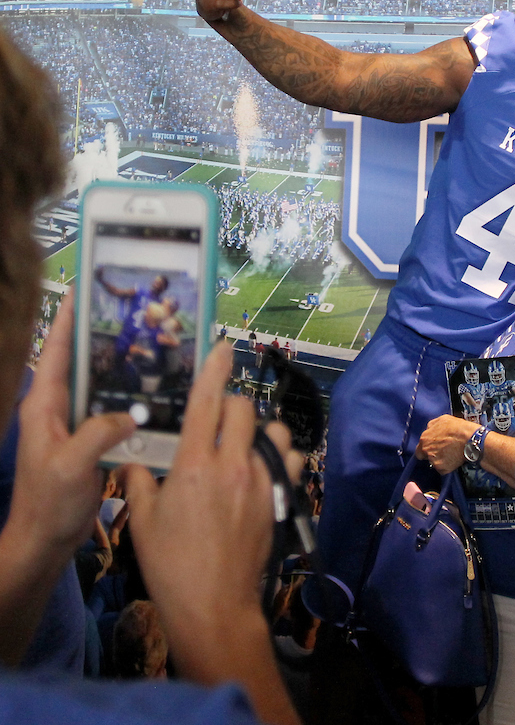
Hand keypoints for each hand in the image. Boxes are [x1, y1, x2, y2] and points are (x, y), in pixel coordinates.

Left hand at [10, 292, 134, 556]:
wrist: (43, 541)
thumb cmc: (49, 504)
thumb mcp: (72, 464)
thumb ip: (100, 432)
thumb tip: (133, 415)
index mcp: (43, 407)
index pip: (54, 353)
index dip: (67, 321)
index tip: (83, 292)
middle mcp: (54, 410)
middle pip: (77, 363)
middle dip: (100, 338)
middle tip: (131, 317)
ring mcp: (70, 427)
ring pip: (96, 387)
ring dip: (119, 370)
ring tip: (148, 349)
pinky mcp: (86, 443)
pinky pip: (108, 411)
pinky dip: (127, 400)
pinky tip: (152, 397)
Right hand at [122, 344, 299, 678]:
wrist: (215, 604)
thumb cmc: (172, 565)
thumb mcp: (142, 521)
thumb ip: (139, 481)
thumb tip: (133, 459)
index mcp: (194, 465)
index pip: (207, 402)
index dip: (214, 369)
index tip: (223, 345)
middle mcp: (233, 466)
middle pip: (243, 409)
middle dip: (231, 403)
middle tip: (218, 416)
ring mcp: (262, 481)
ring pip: (274, 432)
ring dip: (260, 428)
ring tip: (245, 441)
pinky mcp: (280, 498)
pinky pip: (292, 461)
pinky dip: (282, 455)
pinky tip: (268, 465)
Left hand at [415, 415, 477, 474]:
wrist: (471, 440)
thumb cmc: (458, 428)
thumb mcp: (443, 419)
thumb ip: (432, 426)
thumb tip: (429, 430)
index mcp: (424, 438)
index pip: (419, 448)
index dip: (427, 448)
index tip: (434, 448)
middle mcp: (426, 450)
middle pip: (425, 457)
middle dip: (432, 455)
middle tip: (444, 451)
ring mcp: (433, 460)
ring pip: (434, 463)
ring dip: (441, 460)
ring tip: (451, 454)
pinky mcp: (442, 468)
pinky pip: (443, 469)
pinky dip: (448, 466)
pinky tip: (454, 459)